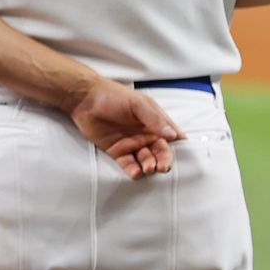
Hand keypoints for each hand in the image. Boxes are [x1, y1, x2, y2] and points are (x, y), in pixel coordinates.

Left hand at [66, 80, 181, 179]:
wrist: (84, 99)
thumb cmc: (113, 96)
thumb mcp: (138, 104)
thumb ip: (155, 119)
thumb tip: (173, 135)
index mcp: (154, 122)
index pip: (172, 137)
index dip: (179, 147)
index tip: (185, 157)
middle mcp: (145, 135)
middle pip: (160, 152)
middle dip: (164, 161)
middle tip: (162, 167)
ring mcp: (131, 144)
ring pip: (146, 160)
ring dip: (149, 166)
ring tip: (148, 168)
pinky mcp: (117, 151)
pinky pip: (128, 164)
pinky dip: (133, 170)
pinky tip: (136, 173)